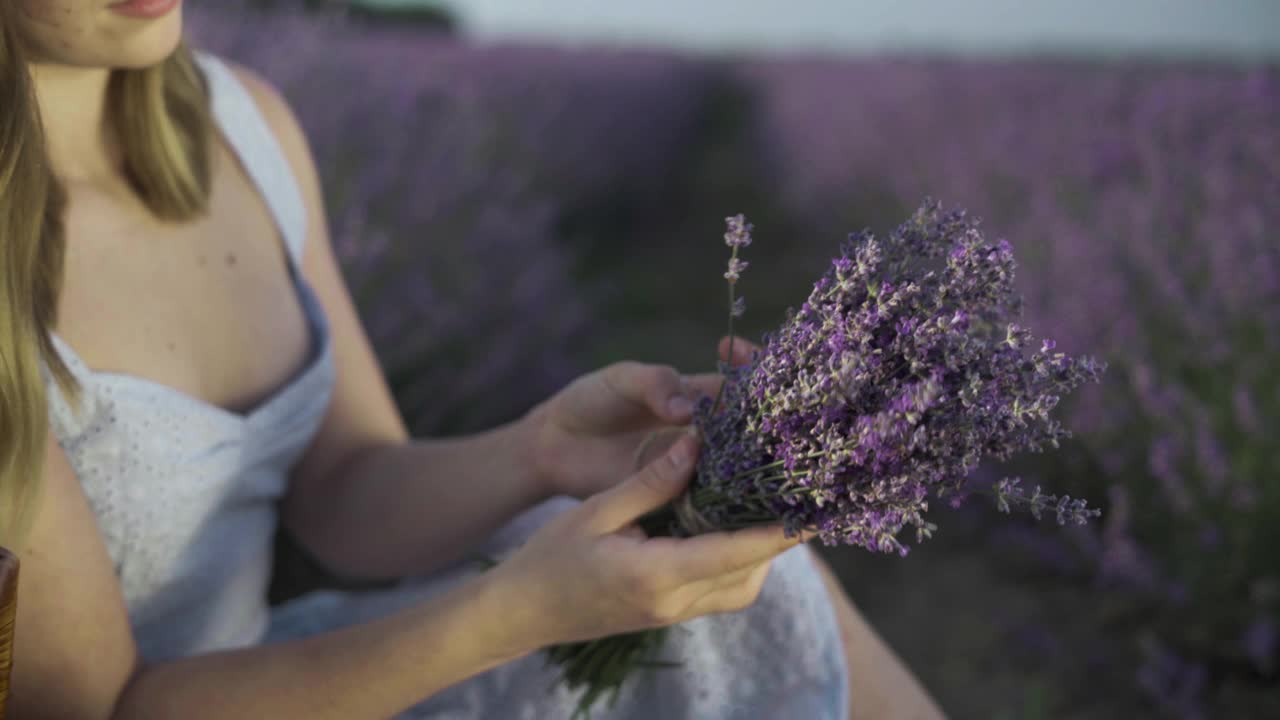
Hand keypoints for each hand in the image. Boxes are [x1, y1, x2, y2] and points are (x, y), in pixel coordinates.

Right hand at [491, 434, 804, 647]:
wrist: (522, 613)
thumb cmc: (550, 558)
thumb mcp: (595, 511)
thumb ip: (650, 481)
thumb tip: (696, 444)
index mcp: (655, 575)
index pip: (735, 552)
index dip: (781, 532)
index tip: (816, 509)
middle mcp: (674, 602)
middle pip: (750, 573)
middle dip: (776, 536)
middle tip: (792, 488)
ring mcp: (674, 615)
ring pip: (742, 587)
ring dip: (759, 550)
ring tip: (763, 502)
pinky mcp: (671, 614)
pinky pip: (723, 590)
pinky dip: (738, 559)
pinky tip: (729, 524)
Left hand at [528, 337, 760, 499]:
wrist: (553, 446)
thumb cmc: (589, 401)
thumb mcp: (621, 380)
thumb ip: (654, 385)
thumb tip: (687, 410)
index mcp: (696, 395)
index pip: (742, 386)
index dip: (760, 382)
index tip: (769, 384)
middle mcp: (703, 433)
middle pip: (748, 434)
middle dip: (766, 437)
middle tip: (780, 443)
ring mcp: (691, 468)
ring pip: (733, 472)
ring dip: (749, 476)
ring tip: (767, 480)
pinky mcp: (674, 498)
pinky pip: (705, 503)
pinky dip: (720, 507)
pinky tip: (737, 511)